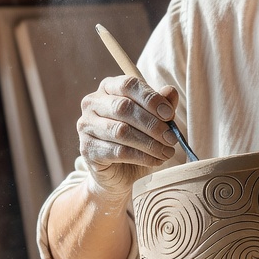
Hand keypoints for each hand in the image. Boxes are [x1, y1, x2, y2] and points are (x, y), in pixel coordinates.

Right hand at [76, 75, 178, 203]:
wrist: (119, 172)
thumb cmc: (137, 139)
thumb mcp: (154, 120)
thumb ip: (162, 104)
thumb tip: (170, 91)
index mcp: (108, 87)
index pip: (129, 85)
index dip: (151, 99)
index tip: (169, 114)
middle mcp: (92, 103)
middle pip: (124, 107)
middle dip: (152, 124)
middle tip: (171, 138)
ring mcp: (86, 126)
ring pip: (121, 131)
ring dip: (149, 143)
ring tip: (167, 151)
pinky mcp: (87, 149)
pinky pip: (117, 151)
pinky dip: (141, 157)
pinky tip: (156, 160)